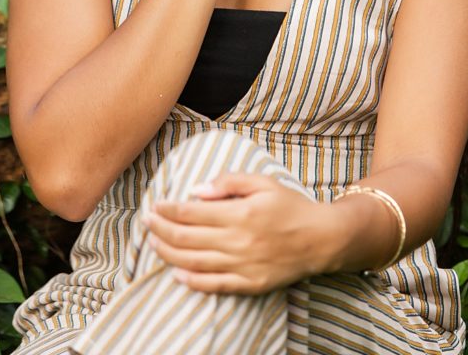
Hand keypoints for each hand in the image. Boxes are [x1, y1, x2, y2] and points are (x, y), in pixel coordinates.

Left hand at [141, 172, 332, 294]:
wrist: (321, 239)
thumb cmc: (290, 206)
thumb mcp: (263, 182)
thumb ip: (229, 182)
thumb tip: (197, 190)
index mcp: (240, 213)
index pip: (192, 213)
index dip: (168, 209)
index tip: (154, 205)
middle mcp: (237, 241)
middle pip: (186, 238)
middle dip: (161, 229)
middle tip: (146, 222)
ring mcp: (242, 266)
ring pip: (193, 263)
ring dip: (168, 253)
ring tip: (153, 243)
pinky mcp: (249, 284)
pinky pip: (213, 285)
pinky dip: (191, 281)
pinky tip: (176, 274)